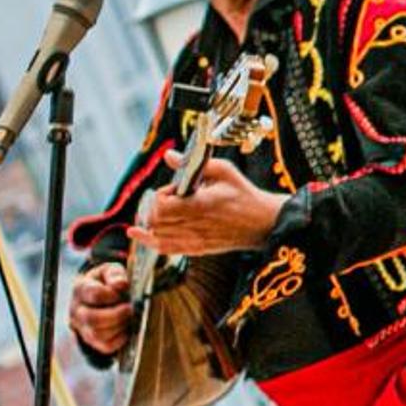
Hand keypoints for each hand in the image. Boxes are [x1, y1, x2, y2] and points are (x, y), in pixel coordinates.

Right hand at [70, 261, 131, 356]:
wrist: (99, 297)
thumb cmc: (106, 283)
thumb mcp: (109, 271)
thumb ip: (115, 274)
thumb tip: (121, 284)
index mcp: (81, 289)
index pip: (93, 294)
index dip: (112, 294)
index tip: (123, 290)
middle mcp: (77, 310)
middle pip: (92, 318)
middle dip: (117, 315)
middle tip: (130, 308)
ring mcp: (82, 327)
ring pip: (98, 334)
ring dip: (119, 326)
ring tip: (129, 317)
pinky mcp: (92, 341)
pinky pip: (106, 346)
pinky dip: (120, 339)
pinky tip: (126, 328)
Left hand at [128, 152, 285, 256]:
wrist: (263, 223)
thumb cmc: (244, 195)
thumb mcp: (224, 171)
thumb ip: (194, 164)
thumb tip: (169, 156)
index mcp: (201, 205)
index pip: (162, 206)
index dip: (161, 195)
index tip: (174, 189)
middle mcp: (196, 226)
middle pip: (155, 222)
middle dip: (155, 207)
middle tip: (168, 199)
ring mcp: (196, 240)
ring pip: (156, 236)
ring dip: (152, 222)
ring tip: (160, 212)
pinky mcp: (197, 249)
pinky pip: (166, 249)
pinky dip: (151, 241)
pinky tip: (141, 233)